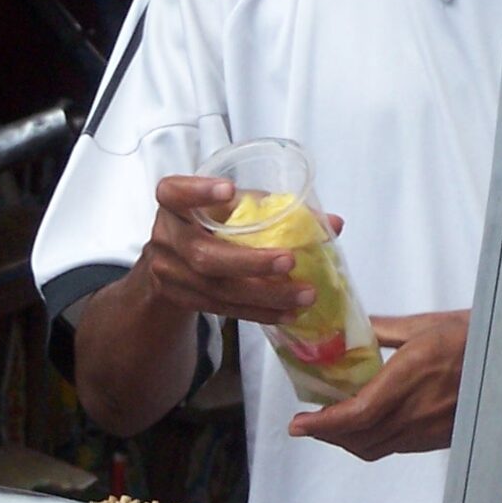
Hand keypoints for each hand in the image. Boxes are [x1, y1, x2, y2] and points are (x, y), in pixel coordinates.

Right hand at [138, 175, 318, 325]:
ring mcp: (171, 274)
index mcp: (174, 204)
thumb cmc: (212, 224)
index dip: (198, 192)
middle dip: (250, 262)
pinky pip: (225, 309)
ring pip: (218, 289)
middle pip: (203, 255)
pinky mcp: (184, 300)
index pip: (173, 192)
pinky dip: (260, 311)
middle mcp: (167, 237)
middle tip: (290, 260)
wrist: (174, 262)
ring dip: (266, 295)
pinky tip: (289, 312)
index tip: (228, 190)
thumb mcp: (235, 207)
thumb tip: (334, 224)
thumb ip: (277, 209)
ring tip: (305, 295)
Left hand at [289, 311, 470, 460]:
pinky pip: (396, 447)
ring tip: (333, 424)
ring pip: (374, 448)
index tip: (299, 423)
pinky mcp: (439, 438)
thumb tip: (350, 329)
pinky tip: (369, 424)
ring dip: (347, 440)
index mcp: (409, 377)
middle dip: (327, 434)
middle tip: (308, 423)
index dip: (322, 425)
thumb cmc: (474, 335)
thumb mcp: (424, 324)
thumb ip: (382, 330)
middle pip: (358, 438)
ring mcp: (429, 430)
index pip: (355, 415)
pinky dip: (372, 440)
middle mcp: (417, 411)